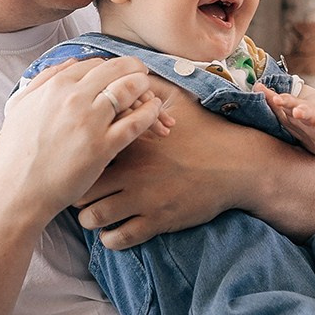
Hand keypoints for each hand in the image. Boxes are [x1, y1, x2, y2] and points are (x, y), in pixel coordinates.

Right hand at [0, 58, 167, 224]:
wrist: (17, 191)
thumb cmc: (15, 154)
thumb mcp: (20, 107)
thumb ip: (43, 81)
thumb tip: (69, 63)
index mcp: (55, 87)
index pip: (94, 63)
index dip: (111, 66)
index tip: (119, 72)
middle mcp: (74, 98)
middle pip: (115, 70)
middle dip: (134, 68)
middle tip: (142, 74)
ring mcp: (90, 122)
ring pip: (129, 90)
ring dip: (144, 87)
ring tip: (150, 92)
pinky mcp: (103, 147)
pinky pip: (136, 122)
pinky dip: (150, 113)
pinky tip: (154, 112)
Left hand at [75, 92, 251, 247]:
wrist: (237, 164)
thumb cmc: (206, 132)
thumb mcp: (177, 102)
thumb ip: (148, 92)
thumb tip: (128, 76)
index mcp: (132, 142)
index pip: (87, 152)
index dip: (78, 159)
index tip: (81, 163)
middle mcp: (132, 171)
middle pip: (82, 189)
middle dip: (78, 193)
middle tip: (84, 193)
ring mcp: (143, 199)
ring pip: (93, 218)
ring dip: (90, 219)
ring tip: (95, 215)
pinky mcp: (157, 221)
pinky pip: (119, 238)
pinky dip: (110, 238)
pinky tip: (114, 231)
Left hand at [259, 84, 314, 168]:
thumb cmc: (299, 119)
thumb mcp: (287, 111)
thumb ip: (273, 100)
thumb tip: (256, 86)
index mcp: (300, 109)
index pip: (291, 103)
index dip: (284, 101)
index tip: (276, 99)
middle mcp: (313, 117)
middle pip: (308, 112)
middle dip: (303, 111)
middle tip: (297, 111)